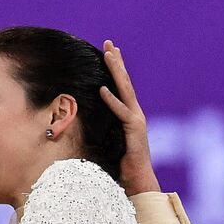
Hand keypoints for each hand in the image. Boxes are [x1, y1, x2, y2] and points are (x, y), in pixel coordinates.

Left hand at [100, 40, 160, 195]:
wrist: (138, 181)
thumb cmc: (122, 165)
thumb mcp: (110, 141)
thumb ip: (103, 128)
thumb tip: (85, 121)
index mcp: (130, 115)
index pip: (122, 86)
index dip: (116, 68)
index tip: (109, 50)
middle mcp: (135, 114)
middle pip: (125, 82)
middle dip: (117, 62)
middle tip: (109, 43)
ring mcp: (136, 121)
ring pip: (125, 91)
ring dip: (117, 72)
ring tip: (109, 56)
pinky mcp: (134, 131)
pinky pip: (121, 113)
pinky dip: (112, 101)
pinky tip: (103, 89)